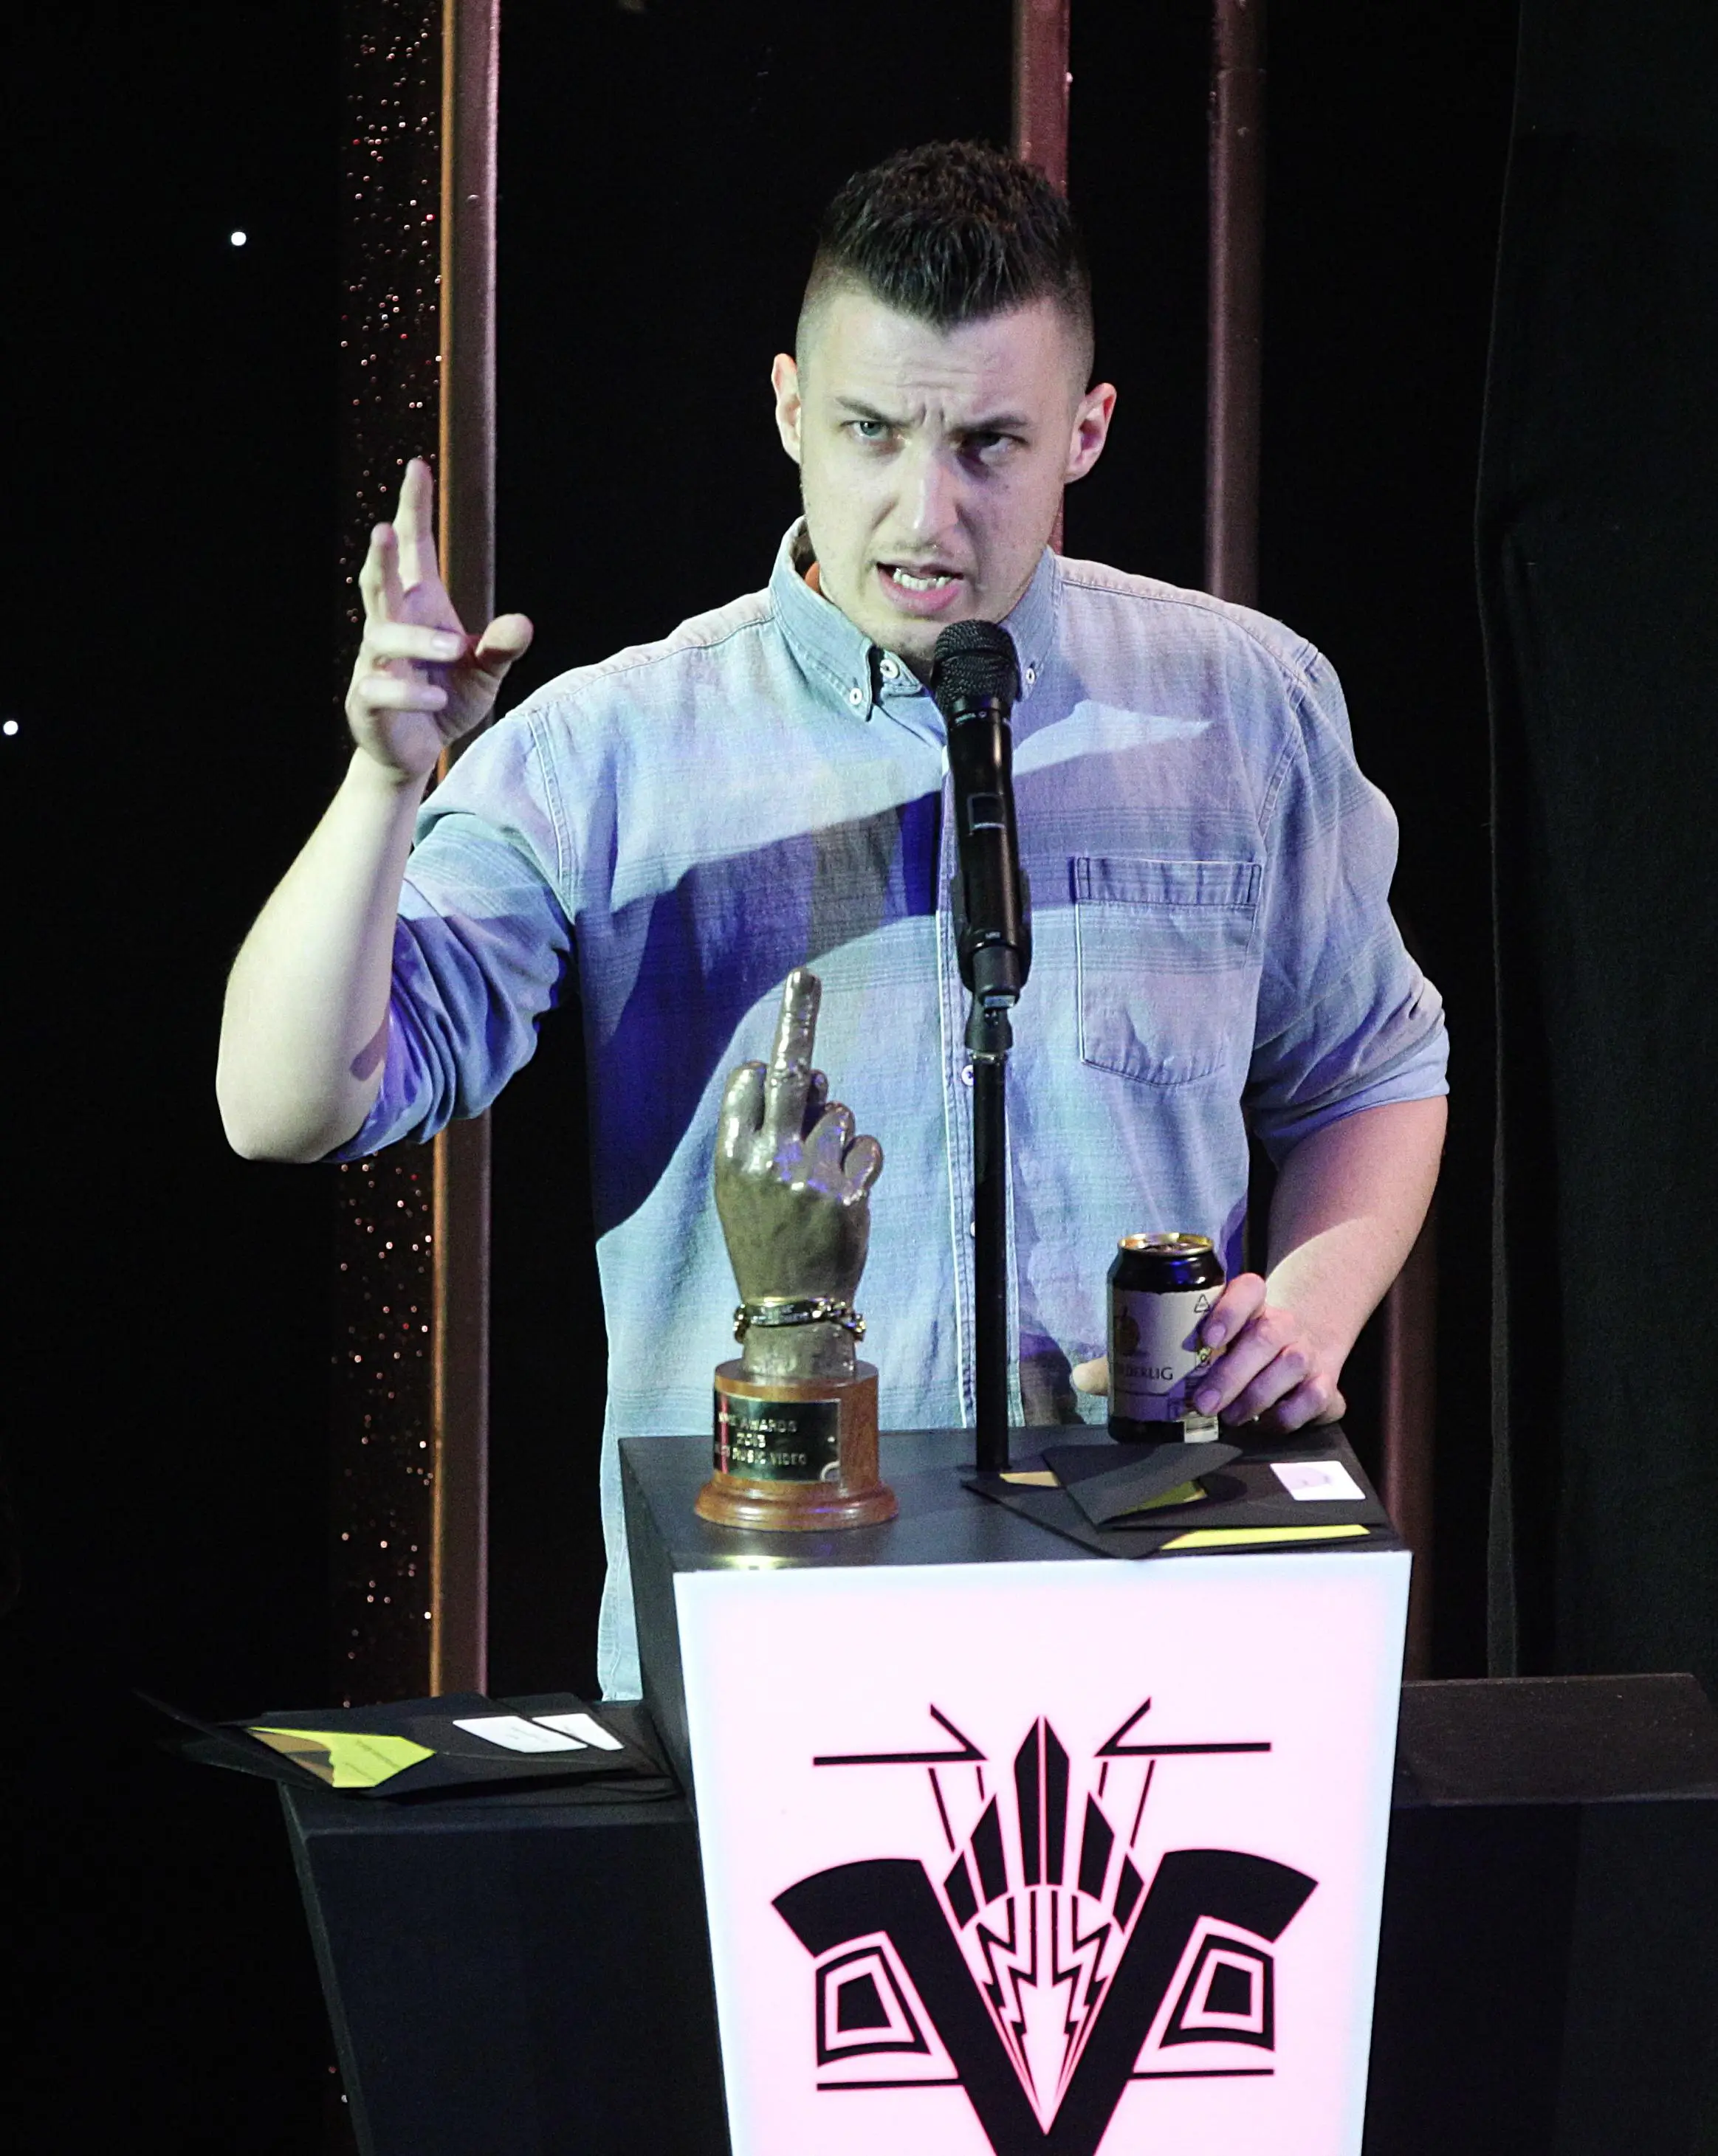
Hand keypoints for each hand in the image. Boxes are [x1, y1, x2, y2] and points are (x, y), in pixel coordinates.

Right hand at [345, 458, 532, 783]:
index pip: (415, 548)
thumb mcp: (484, 673)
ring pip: (382, 634)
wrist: (416, 751)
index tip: (418, 466)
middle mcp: (391, 625)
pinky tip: (437, 697)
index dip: (415, 508)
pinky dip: (411, 691)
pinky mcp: (367, 699)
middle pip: (380, 581)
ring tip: (453, 646)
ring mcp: (373, 662)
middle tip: (384, 528)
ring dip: (416, 637)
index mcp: (419, 606)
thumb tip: (523, 622)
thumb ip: (500, 647)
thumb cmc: (447, 700)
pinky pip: (382, 688)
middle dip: (381, 555)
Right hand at [714, 969, 882, 1304]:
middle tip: (805, 976)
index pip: (751, 1081)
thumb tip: (808, 1071)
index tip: (772, 1065)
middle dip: (797, 1017)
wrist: (791, 1305)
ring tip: (822, 1176)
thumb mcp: (740, 1188)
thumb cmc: (766, 1236)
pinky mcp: (848, 1192)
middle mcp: (767, 1160)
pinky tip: (847, 1190)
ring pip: (839, 1110)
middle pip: (788, 1072)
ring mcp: (809, 1175)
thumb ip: (763, 1131)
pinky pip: (867, 1143)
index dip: (766, 1073)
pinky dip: (863, 1158)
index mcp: (731, 1157)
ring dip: (838, 1129)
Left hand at [1070, 1271, 1347, 1435]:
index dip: (1228, 1309)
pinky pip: (1318, 1397)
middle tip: (1204, 1401)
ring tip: (1230, 1417)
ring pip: (1293, 1364)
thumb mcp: (1194, 1340)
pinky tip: (1268, 1424)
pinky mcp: (1325, 1383)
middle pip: (1267, 1333)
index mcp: (1249, 1301)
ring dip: (1260, 1393)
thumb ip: (1143, 1357)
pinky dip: (1294, 1413)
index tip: (1203, 1336)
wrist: (1304, 1337)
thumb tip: (1080, 1378)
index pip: (1248, 1288)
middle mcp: (1281, 1321)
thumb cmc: (1232, 1342)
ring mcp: (1306, 1350)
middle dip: (1234, 1369)